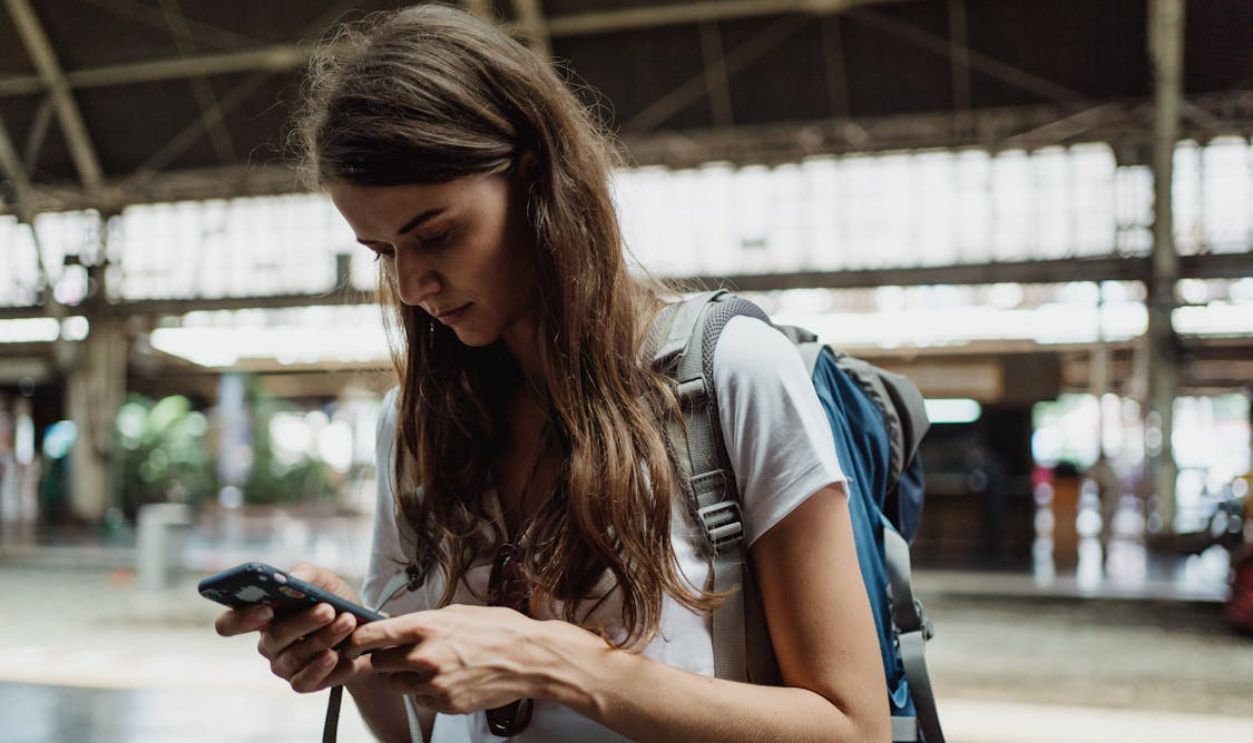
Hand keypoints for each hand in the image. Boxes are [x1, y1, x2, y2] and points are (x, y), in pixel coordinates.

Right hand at [213, 562, 372, 692]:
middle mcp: (268, 642)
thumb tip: (292, 579)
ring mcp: (282, 665)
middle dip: (303, 622)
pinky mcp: (301, 682)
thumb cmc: (335, 602)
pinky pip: (304, 681)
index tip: (266, 609)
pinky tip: (337, 655)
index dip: (241, 619)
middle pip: (272, 638)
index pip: (229, 623)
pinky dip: (323, 667)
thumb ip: (306, 575)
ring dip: (324, 638)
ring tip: (348, 622)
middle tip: (328, 610)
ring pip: (294, 657)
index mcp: (262, 615)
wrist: (367, 631)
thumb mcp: (324, 581)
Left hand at [344, 604, 587, 714]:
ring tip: (435, 667)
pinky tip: (450, 680)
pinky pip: (421, 700)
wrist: (529, 657)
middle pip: (380, 663)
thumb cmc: (499, 630)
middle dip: (389, 658)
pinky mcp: (445, 703)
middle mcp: (425, 655)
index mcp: (425, 627)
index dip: (356, 639)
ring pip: (398, 685)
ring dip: (408, 677)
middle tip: (408, 654)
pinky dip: (429, 693)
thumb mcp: (457, 612)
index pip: (372, 635)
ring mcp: (434, 682)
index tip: (352, 641)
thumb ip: (424, 621)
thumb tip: (399, 626)